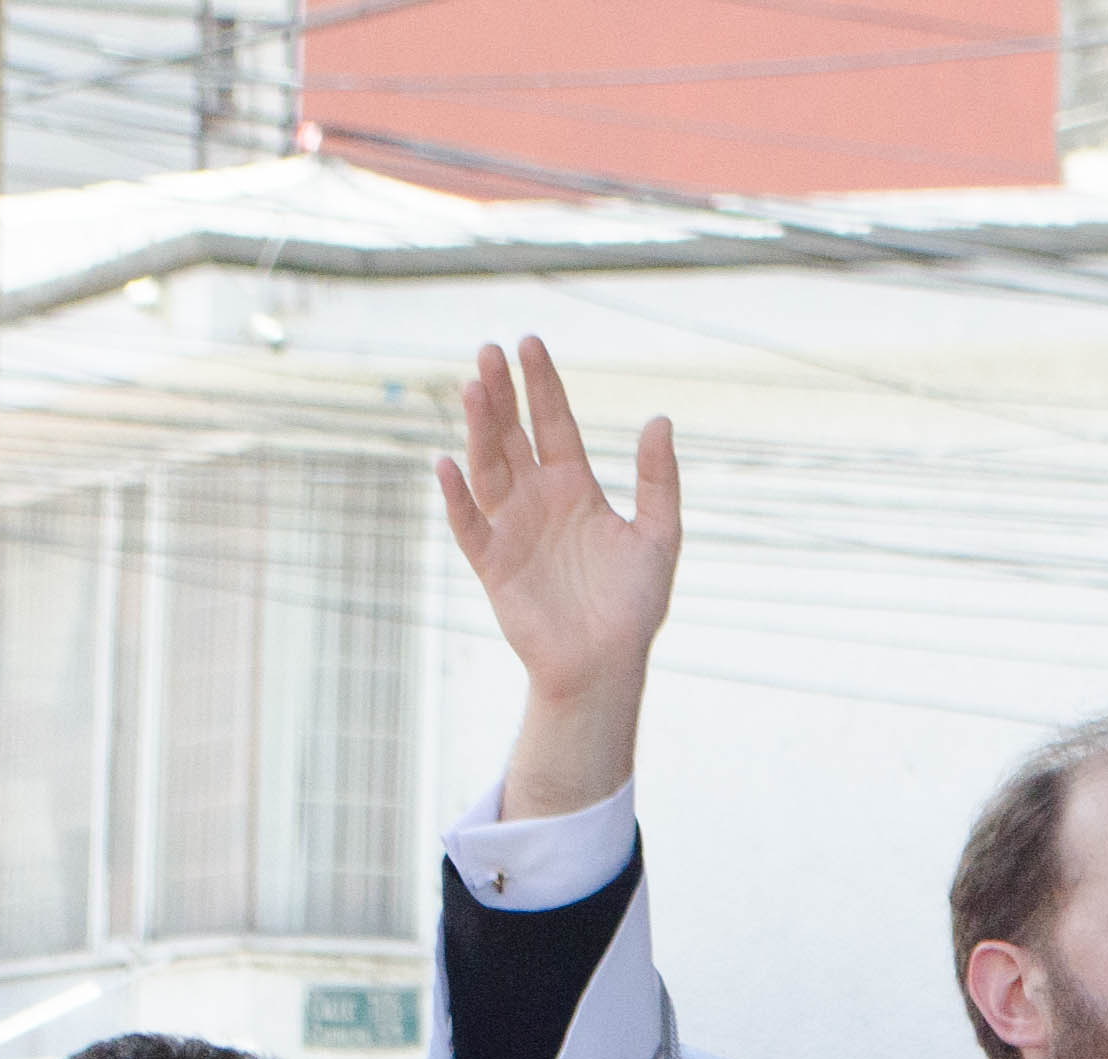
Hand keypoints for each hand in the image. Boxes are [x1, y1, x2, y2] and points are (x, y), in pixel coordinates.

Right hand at [439, 337, 680, 821]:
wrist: (606, 665)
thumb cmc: (633, 605)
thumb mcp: (659, 536)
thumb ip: (658, 480)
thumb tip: (659, 418)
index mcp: (575, 487)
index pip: (554, 422)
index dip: (542, 384)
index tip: (528, 343)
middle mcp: (538, 499)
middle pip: (513, 434)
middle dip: (502, 393)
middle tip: (489, 350)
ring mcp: (512, 528)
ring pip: (488, 467)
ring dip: (479, 429)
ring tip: (474, 387)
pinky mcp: (493, 564)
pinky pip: (470, 524)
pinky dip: (456, 497)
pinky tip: (447, 465)